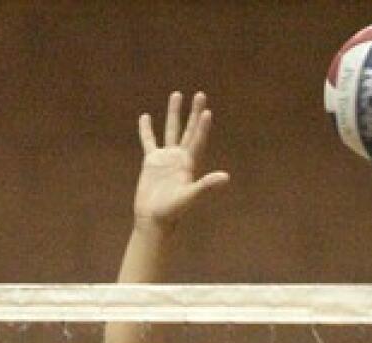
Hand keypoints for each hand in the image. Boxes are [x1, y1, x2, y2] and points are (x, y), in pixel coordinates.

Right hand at [133, 91, 228, 230]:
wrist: (154, 218)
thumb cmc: (173, 211)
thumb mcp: (190, 196)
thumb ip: (206, 185)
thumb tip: (226, 177)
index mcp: (190, 164)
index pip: (198, 140)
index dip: (203, 126)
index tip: (207, 111)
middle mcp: (180, 158)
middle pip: (189, 130)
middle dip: (195, 112)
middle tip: (200, 94)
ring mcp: (166, 158)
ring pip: (171, 130)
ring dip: (174, 113)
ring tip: (177, 95)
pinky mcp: (151, 162)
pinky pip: (149, 141)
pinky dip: (146, 130)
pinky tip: (145, 116)